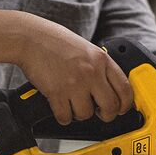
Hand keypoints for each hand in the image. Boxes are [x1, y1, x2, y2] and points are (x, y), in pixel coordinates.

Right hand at [15, 14, 133, 124]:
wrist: (30, 38)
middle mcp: (91, 71)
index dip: (125, 104)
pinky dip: (63, 116)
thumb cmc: (55, 41)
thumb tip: (109, 89)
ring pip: (86, 114)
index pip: (125, 88)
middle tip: (100, 113)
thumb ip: (98, 67)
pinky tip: (60, 107)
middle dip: (106, 115)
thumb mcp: (86, 49)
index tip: (120, 109)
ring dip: (79, 114)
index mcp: (101, 59)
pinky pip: (65, 117)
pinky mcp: (56, 92)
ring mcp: (74, 83)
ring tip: (73, 103)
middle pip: (110, 106)